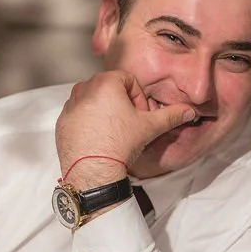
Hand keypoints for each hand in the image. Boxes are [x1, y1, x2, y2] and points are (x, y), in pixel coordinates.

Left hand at [55, 70, 195, 188]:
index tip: (140, 114)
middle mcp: (83, 89)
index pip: (128, 80)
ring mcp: (70, 105)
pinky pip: (79, 114)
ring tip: (114, 132)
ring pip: (93, 100)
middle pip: (110, 88)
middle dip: (122, 103)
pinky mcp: (62, 122)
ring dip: (105, 111)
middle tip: (129, 124)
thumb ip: (171, 115)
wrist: (92, 171)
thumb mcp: (150, 127)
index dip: (139, 97)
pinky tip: (99, 139)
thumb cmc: (119, 144)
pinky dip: (89, 122)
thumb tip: (189, 111)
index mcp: (105, 82)